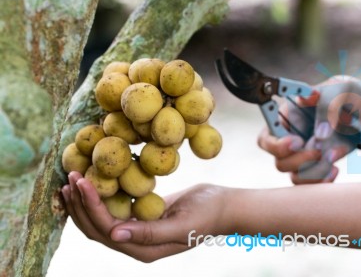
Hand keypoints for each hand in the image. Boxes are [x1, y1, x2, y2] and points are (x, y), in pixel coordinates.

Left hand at [62, 172, 230, 262]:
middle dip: (81, 204)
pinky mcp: (142, 216)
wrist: (224, 207)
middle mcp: (137, 243)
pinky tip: (94, 181)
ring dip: (85, 201)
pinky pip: (115, 209)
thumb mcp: (182, 224)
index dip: (91, 206)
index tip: (82, 181)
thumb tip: (115, 235)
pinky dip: (101, 196)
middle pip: (97, 228)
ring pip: (102, 219)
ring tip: (72, 179)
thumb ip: (150, 233)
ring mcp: (139, 230)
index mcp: (144, 249)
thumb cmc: (208, 214)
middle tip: (70, 177)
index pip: (107, 229)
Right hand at [258, 76, 360, 183]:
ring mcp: (300, 157)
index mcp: (285, 120)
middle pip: (280, 162)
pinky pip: (309, 184)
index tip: (298, 141)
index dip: (277, 145)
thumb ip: (321, 98)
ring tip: (332, 157)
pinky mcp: (314, 169)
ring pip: (295, 176)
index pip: (266, 139)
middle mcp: (289, 141)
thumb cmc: (346, 97)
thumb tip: (312, 112)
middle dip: (300, 160)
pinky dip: (322, 180)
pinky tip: (335, 169)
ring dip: (314, 171)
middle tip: (320, 150)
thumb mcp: (336, 90)